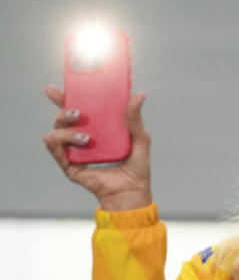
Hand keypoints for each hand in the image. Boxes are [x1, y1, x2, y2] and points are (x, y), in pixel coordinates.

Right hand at [43, 86, 153, 211]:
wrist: (133, 191)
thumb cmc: (137, 166)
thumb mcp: (140, 138)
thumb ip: (135, 118)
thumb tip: (139, 94)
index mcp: (97, 128)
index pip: (79, 109)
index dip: (66, 97)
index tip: (56, 88)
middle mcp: (83, 138)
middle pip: (64, 119)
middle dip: (63, 111)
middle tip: (75, 111)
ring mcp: (75, 152)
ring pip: (57, 133)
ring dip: (67, 131)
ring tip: (86, 137)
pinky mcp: (70, 166)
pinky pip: (57, 152)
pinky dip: (57, 143)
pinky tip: (65, 140)